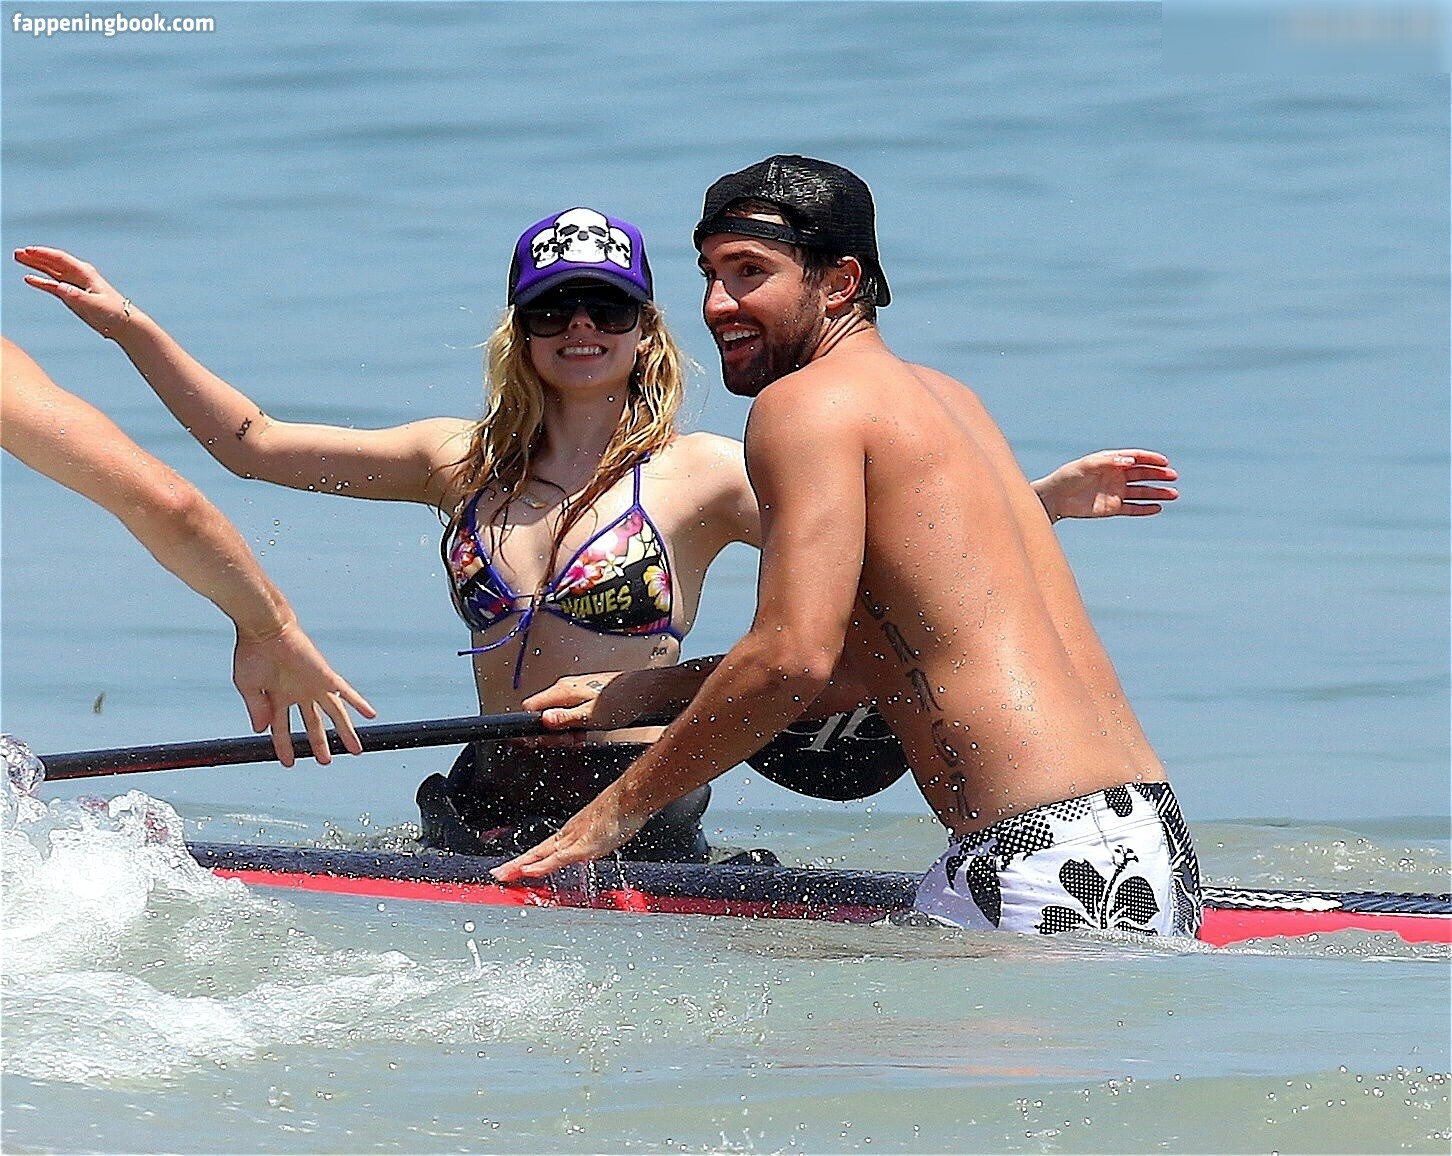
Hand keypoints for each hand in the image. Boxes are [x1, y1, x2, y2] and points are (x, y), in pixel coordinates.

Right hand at [15, 246, 136, 339]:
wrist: (124, 324)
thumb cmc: (114, 312)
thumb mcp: (94, 303)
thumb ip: (75, 295)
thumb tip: (59, 287)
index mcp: (85, 273)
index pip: (60, 259)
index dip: (44, 254)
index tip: (28, 250)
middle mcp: (78, 276)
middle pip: (53, 263)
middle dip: (36, 257)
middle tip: (18, 252)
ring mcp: (74, 285)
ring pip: (51, 272)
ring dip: (36, 266)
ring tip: (19, 259)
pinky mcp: (72, 296)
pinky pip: (53, 286)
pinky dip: (42, 282)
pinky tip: (29, 279)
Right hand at [232, 620, 376, 766]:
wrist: (264, 630)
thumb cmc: (252, 654)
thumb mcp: (248, 687)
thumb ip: (256, 709)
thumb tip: (260, 731)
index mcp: (277, 698)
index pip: (283, 728)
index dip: (285, 746)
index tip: (288, 763)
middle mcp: (299, 694)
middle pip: (314, 724)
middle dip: (319, 743)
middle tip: (326, 761)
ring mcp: (313, 686)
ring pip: (335, 713)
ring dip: (344, 731)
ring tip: (355, 750)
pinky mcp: (325, 676)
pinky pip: (347, 692)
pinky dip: (359, 703)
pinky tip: (371, 715)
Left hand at [491, 783, 646, 880]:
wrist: (630, 798)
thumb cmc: (622, 812)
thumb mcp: (605, 831)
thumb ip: (596, 839)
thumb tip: (593, 845)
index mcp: (572, 834)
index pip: (544, 850)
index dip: (527, 860)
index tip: (512, 868)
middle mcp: (568, 836)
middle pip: (537, 852)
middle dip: (516, 864)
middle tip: (497, 874)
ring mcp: (574, 839)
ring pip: (542, 855)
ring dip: (522, 865)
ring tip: (505, 873)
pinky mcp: (583, 844)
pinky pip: (559, 857)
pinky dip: (542, 865)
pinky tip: (529, 870)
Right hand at [522, 670, 641, 733]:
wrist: (648, 691)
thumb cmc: (624, 700)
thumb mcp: (591, 717)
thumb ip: (565, 719)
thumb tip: (543, 720)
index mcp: (563, 690)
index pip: (531, 707)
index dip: (533, 727)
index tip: (544, 741)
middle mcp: (567, 688)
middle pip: (544, 712)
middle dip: (552, 732)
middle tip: (567, 742)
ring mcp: (577, 691)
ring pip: (558, 714)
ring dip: (565, 731)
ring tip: (579, 738)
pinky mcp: (587, 696)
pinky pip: (571, 713)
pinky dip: (575, 725)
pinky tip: (586, 733)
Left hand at [1034, 449, 1178, 520]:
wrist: (1055, 498)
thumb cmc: (1068, 476)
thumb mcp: (1087, 465)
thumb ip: (1109, 462)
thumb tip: (1131, 461)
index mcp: (1111, 462)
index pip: (1136, 458)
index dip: (1151, 459)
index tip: (1164, 461)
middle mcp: (1116, 476)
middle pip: (1143, 474)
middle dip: (1158, 475)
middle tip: (1173, 476)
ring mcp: (1115, 492)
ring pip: (1141, 492)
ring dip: (1157, 493)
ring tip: (1173, 494)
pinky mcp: (1112, 508)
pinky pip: (1133, 508)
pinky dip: (1145, 508)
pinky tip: (1158, 507)